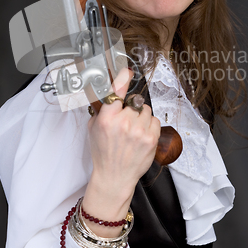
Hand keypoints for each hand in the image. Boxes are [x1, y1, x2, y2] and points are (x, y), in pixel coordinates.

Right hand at [83, 68, 159, 233]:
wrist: (114, 176)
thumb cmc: (103, 154)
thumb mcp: (93, 129)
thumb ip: (101, 111)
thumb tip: (108, 94)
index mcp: (106, 119)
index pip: (117, 92)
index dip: (123, 79)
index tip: (127, 71)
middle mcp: (123, 123)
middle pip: (134, 101)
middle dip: (131, 107)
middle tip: (126, 119)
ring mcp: (138, 131)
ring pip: (145, 109)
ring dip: (141, 116)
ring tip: (134, 129)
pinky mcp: (151, 139)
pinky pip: (154, 120)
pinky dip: (149, 125)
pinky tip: (141, 134)